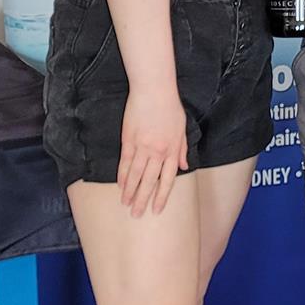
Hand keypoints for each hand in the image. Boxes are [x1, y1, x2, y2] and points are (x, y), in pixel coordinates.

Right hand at [118, 87, 188, 215]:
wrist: (154, 90)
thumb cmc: (170, 106)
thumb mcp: (182, 128)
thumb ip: (182, 148)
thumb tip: (184, 166)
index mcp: (172, 150)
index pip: (167, 180)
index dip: (161, 196)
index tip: (156, 210)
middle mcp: (158, 152)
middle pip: (149, 181)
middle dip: (143, 200)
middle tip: (137, 215)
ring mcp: (142, 146)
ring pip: (135, 175)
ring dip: (130, 191)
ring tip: (126, 204)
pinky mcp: (129, 139)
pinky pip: (125, 162)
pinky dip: (122, 175)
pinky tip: (120, 185)